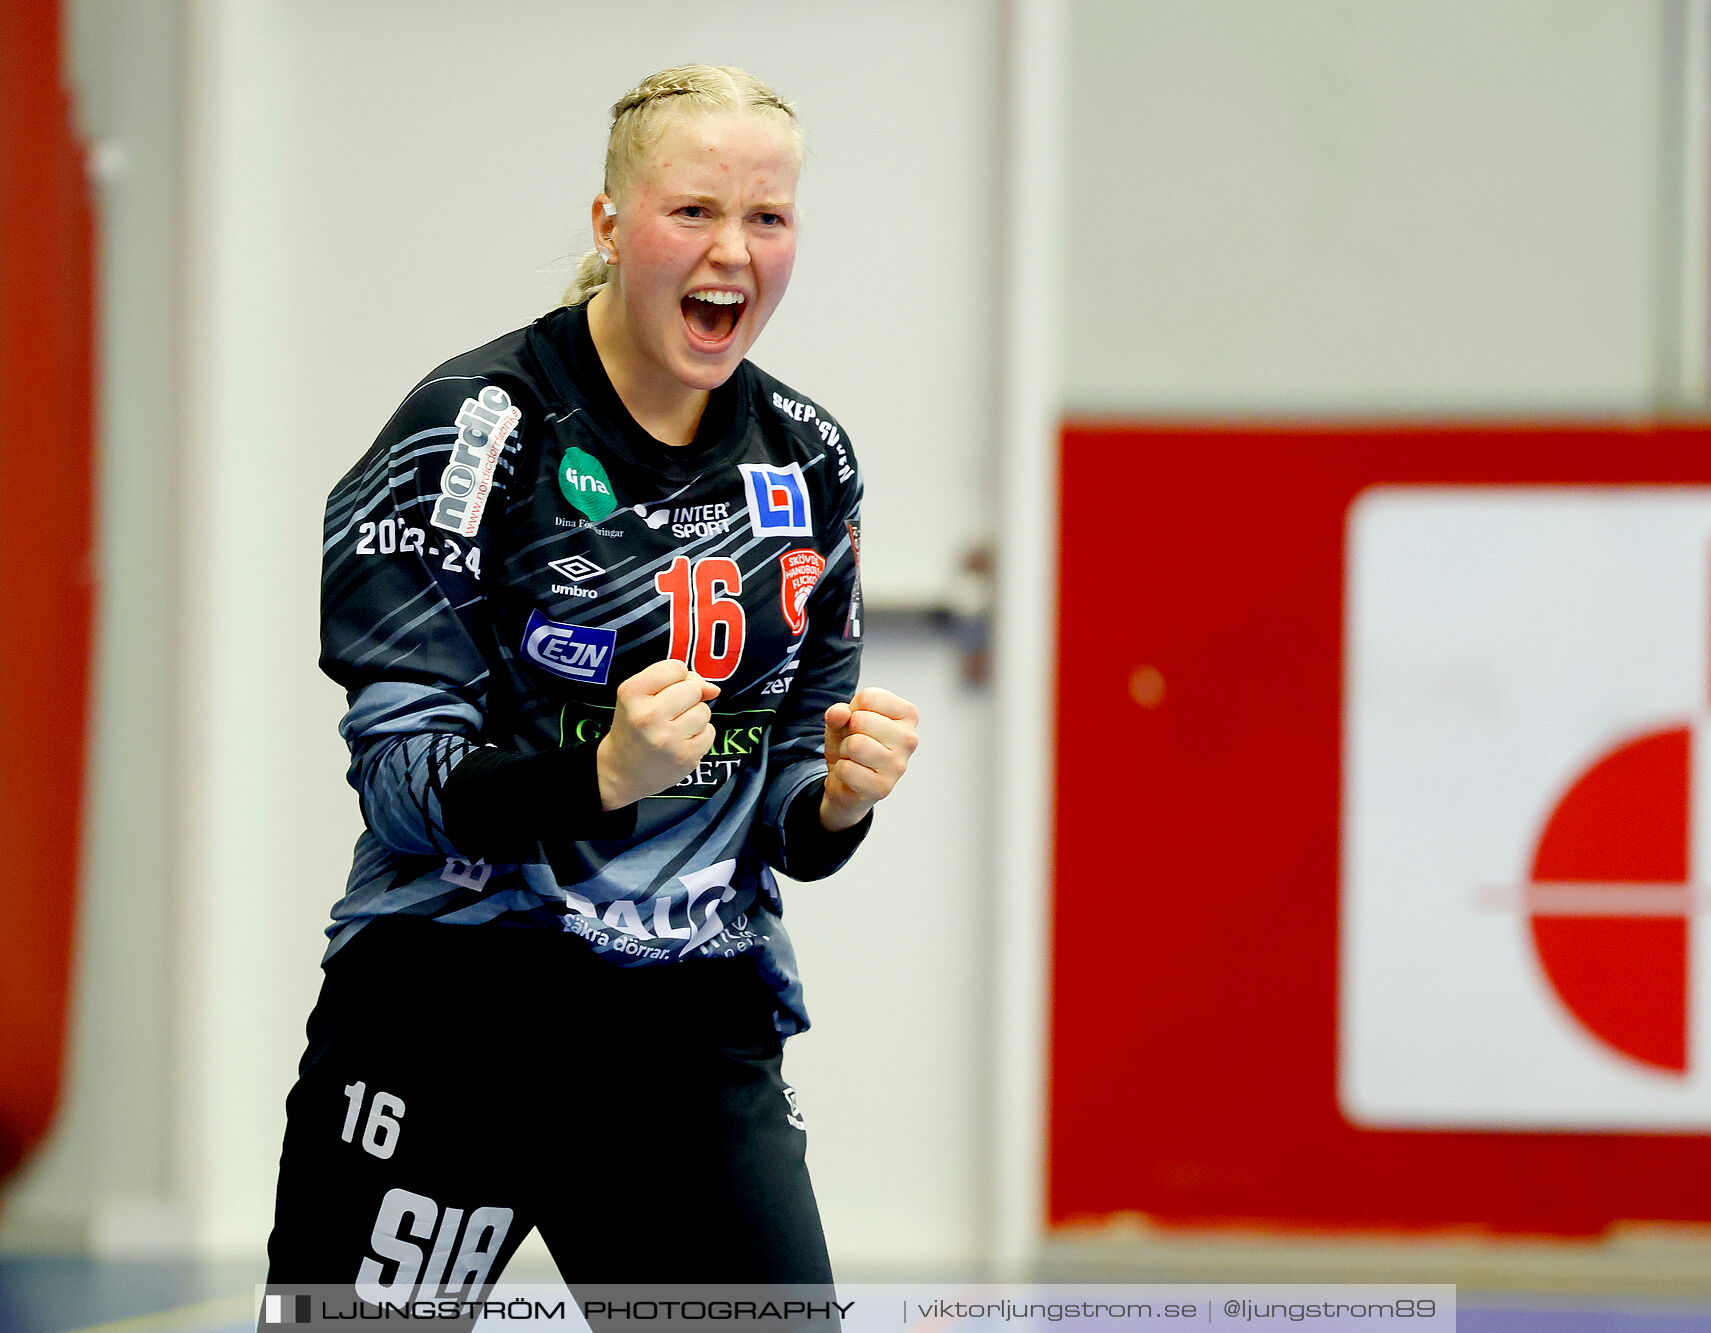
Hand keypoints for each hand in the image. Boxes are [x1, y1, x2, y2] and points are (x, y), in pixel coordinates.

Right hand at [596, 660, 719, 808]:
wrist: (622, 771)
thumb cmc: (635, 726)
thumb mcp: (639, 695)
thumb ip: (676, 680)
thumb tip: (714, 689)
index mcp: (631, 693)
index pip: (676, 667)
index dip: (677, 677)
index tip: (665, 691)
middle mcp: (648, 715)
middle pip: (693, 688)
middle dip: (688, 697)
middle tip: (670, 713)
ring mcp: (667, 738)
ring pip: (704, 711)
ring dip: (695, 717)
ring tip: (675, 728)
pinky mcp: (684, 757)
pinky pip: (710, 732)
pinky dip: (700, 736)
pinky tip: (681, 742)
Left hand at [820, 687, 919, 831]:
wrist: (847, 781)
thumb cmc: (853, 744)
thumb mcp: (842, 720)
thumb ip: (838, 712)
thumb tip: (839, 713)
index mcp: (907, 714)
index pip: (868, 698)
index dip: (852, 709)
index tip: (858, 723)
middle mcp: (909, 739)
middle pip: (860, 720)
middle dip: (848, 731)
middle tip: (856, 743)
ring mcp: (899, 765)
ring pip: (855, 745)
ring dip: (845, 750)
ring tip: (854, 757)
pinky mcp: (884, 788)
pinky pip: (848, 769)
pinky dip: (842, 770)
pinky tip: (854, 773)